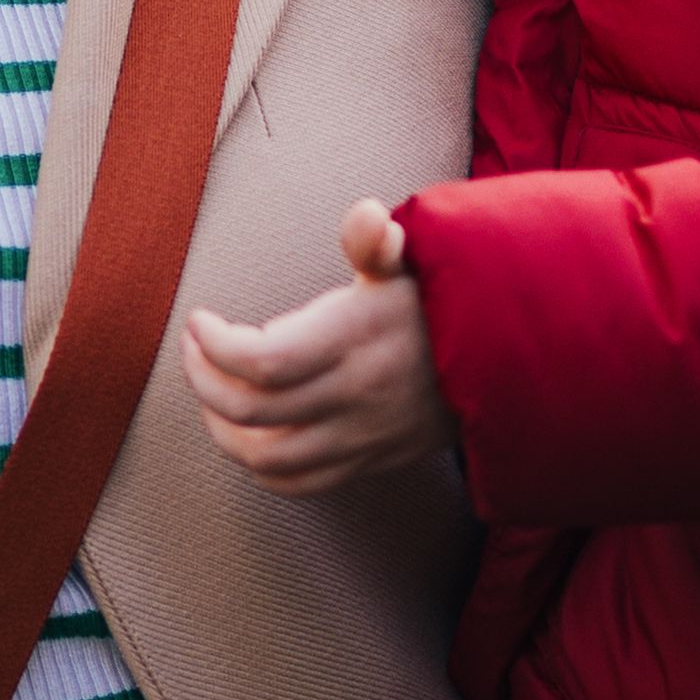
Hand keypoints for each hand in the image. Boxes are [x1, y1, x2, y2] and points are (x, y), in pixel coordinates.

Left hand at [187, 199, 445, 494]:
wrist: (504, 363)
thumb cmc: (442, 301)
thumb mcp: (413, 260)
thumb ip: (376, 240)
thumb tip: (367, 215)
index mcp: (356, 340)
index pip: (264, 362)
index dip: (215, 346)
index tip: (201, 320)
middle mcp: (355, 395)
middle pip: (252, 412)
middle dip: (203, 378)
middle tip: (194, 346)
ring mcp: (361, 436)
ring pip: (267, 458)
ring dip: (223, 428)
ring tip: (212, 390)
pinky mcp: (367, 461)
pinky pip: (298, 484)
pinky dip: (260, 465)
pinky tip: (249, 431)